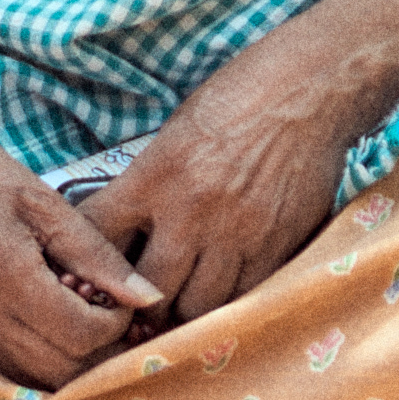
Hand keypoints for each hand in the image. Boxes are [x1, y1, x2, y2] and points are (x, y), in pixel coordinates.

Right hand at [0, 99, 166, 393]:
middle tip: (106, 314)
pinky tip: (39, 322)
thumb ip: (97, 254)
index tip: (119, 297)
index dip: (115, 323)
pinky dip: (27, 356)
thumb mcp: (43, 201)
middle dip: (95, 349)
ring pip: (27, 377)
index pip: (82, 335)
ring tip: (75, 318)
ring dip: (63, 360)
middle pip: (59, 370)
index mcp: (7, 276)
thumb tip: (146, 296)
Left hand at [81, 27, 379, 333]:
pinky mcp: (276, 248)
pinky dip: (228, 303)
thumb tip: (120, 226)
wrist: (310, 89)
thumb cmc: (238, 97)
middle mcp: (190, 212)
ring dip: (184, 310)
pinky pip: (242, 298)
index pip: (99, 234)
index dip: (88, 261)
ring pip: (196, 307)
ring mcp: (236, 235)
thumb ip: (147, 183)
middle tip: (140, 303)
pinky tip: (224, 291)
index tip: (91, 273)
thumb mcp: (175, 133)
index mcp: (155, 176)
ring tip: (182, 303)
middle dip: (139, 303)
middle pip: (147, 290)